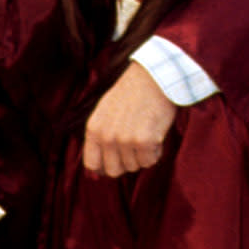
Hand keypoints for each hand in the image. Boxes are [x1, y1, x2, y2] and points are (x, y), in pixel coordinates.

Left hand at [83, 60, 175, 176]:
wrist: (155, 76)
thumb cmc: (132, 93)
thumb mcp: (105, 112)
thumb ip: (99, 137)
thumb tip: (96, 171)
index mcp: (93, 129)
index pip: (92, 164)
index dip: (105, 167)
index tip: (116, 162)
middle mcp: (106, 136)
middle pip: (114, 170)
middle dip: (127, 163)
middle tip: (136, 147)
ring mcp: (124, 139)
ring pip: (134, 166)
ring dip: (143, 155)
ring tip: (147, 132)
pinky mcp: (143, 141)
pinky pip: (150, 161)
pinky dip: (156, 152)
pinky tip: (156, 134)